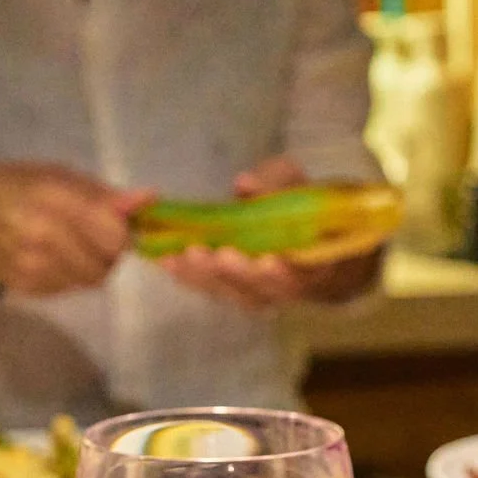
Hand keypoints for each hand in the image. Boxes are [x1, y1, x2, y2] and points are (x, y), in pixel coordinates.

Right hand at [0, 163, 150, 296]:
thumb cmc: (20, 186)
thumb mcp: (60, 176)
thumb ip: (105, 195)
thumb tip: (149, 201)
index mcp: (52, 198)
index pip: (113, 234)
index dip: (122, 236)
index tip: (118, 229)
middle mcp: (41, 234)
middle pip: (104, 265)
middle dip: (109, 255)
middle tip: (95, 240)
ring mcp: (30, 265)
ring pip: (88, 281)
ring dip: (90, 267)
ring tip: (70, 247)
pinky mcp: (25, 287)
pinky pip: (67, 289)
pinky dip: (68, 276)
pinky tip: (51, 258)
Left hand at [159, 155, 382, 309]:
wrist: (297, 237)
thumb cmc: (300, 208)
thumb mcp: (295, 185)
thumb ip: (277, 185)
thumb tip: (245, 184)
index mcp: (311, 264)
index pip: (302, 276)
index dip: (285, 273)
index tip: (270, 261)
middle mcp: (282, 288)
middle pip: (259, 291)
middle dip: (238, 273)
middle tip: (220, 254)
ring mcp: (253, 292)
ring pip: (230, 293)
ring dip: (206, 277)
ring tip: (183, 255)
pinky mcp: (227, 288)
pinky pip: (208, 287)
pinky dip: (187, 275)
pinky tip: (166, 260)